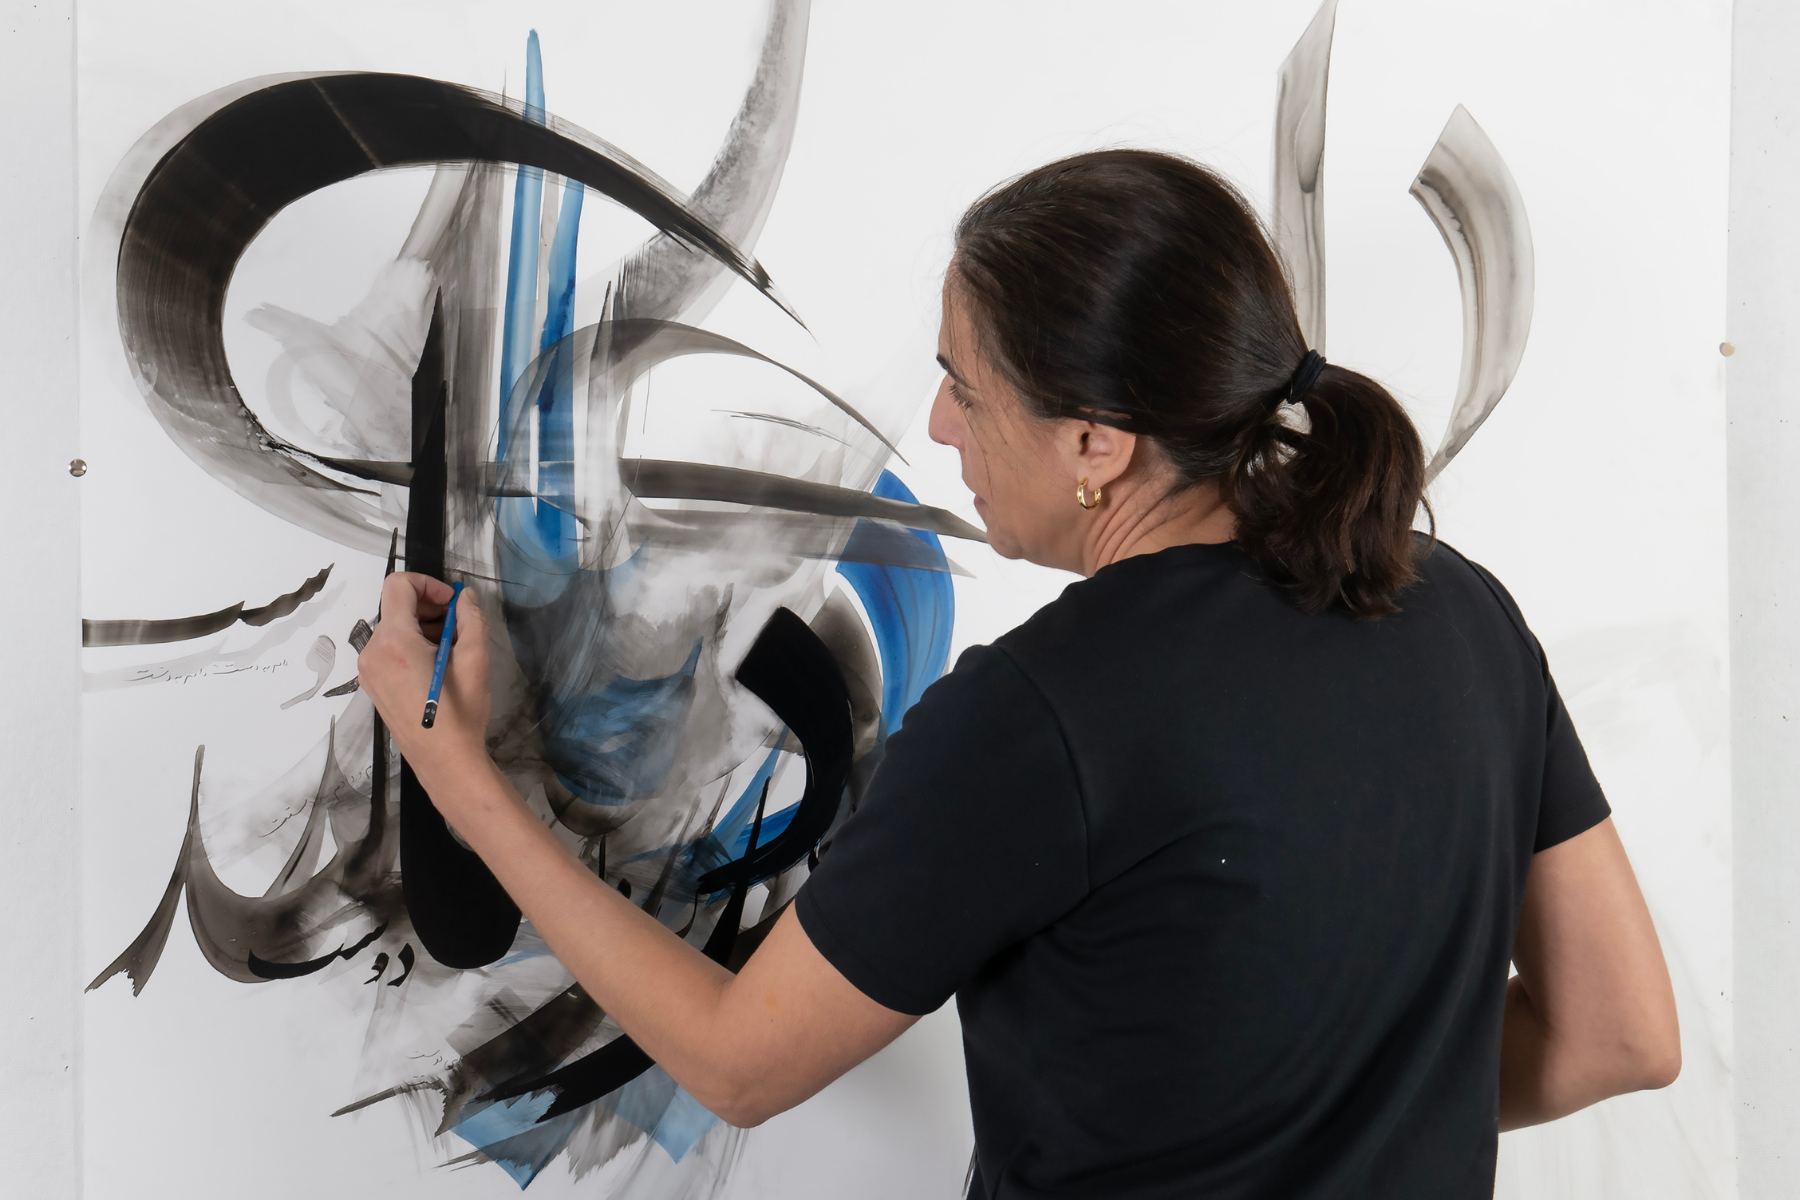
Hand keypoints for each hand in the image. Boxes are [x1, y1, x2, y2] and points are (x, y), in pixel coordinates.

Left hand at [357, 573, 494, 792]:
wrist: (444, 760)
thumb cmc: (460, 713)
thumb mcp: (475, 660)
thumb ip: (471, 619)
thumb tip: (464, 597)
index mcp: (395, 642)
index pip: (398, 585)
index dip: (428, 584)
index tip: (452, 603)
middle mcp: (373, 652)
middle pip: (396, 607)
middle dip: (429, 607)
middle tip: (459, 626)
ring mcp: (368, 670)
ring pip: (393, 628)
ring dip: (422, 627)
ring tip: (450, 650)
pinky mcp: (372, 684)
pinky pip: (388, 648)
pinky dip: (411, 644)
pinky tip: (435, 665)